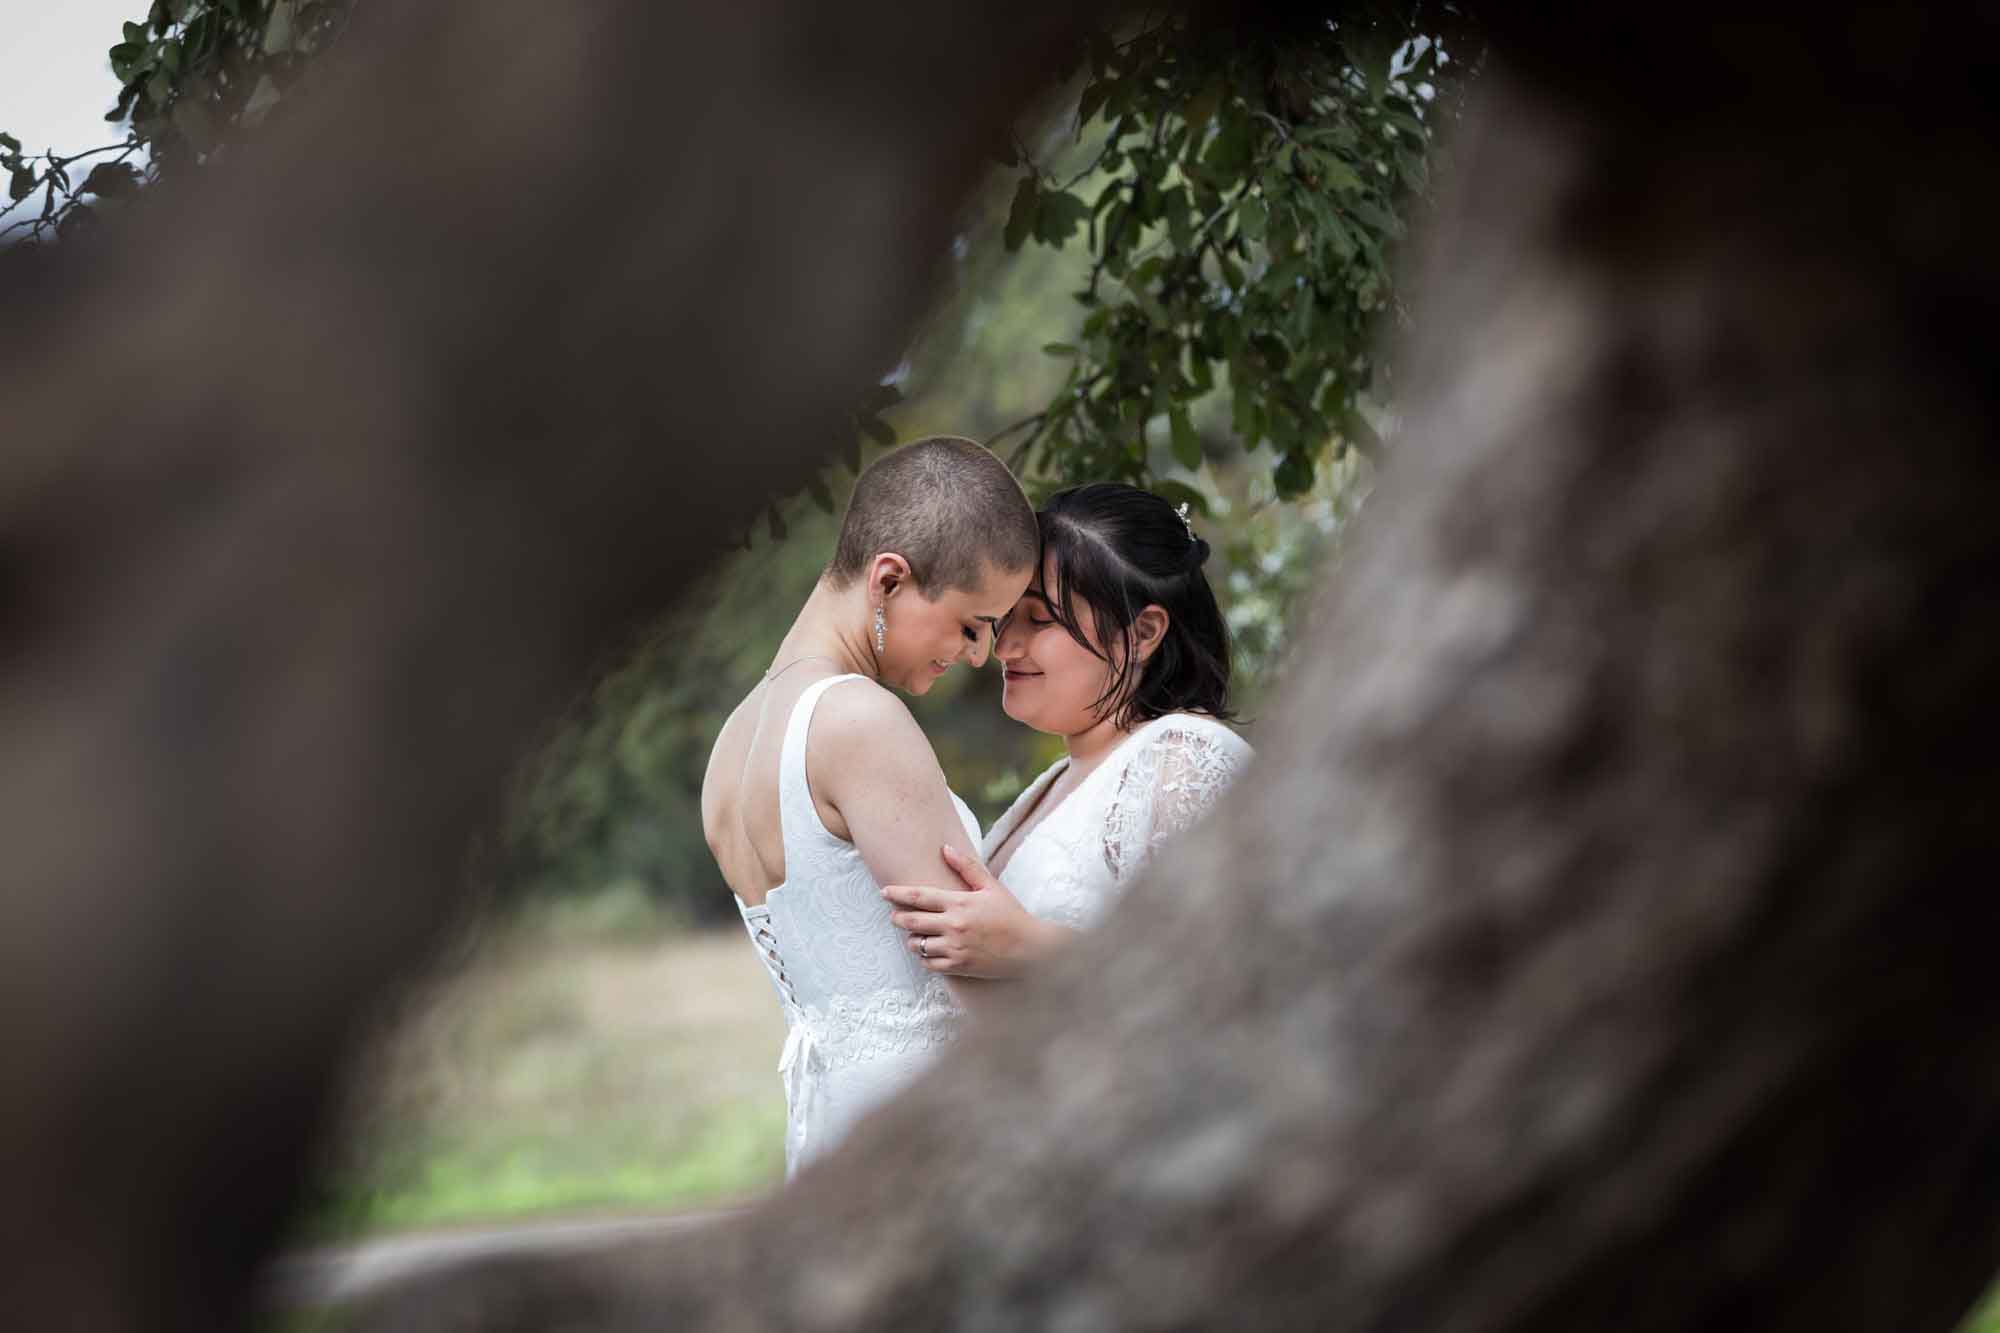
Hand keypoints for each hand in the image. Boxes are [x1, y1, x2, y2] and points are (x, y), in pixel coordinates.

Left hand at [882, 845, 1067, 978]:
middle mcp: (953, 926)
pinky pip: (928, 963)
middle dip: (897, 917)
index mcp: (959, 903)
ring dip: (911, 938)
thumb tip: (945, 848)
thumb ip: (966, 867)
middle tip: (894, 915)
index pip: (919, 896)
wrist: (1030, 949)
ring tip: (914, 934)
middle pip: (911, 921)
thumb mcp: (991, 886)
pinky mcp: (958, 966)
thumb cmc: (1010, 915)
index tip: (884, 892)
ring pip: (917, 944)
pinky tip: (928, 951)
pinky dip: (924, 957)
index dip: (897, 893)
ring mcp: (954, 948)